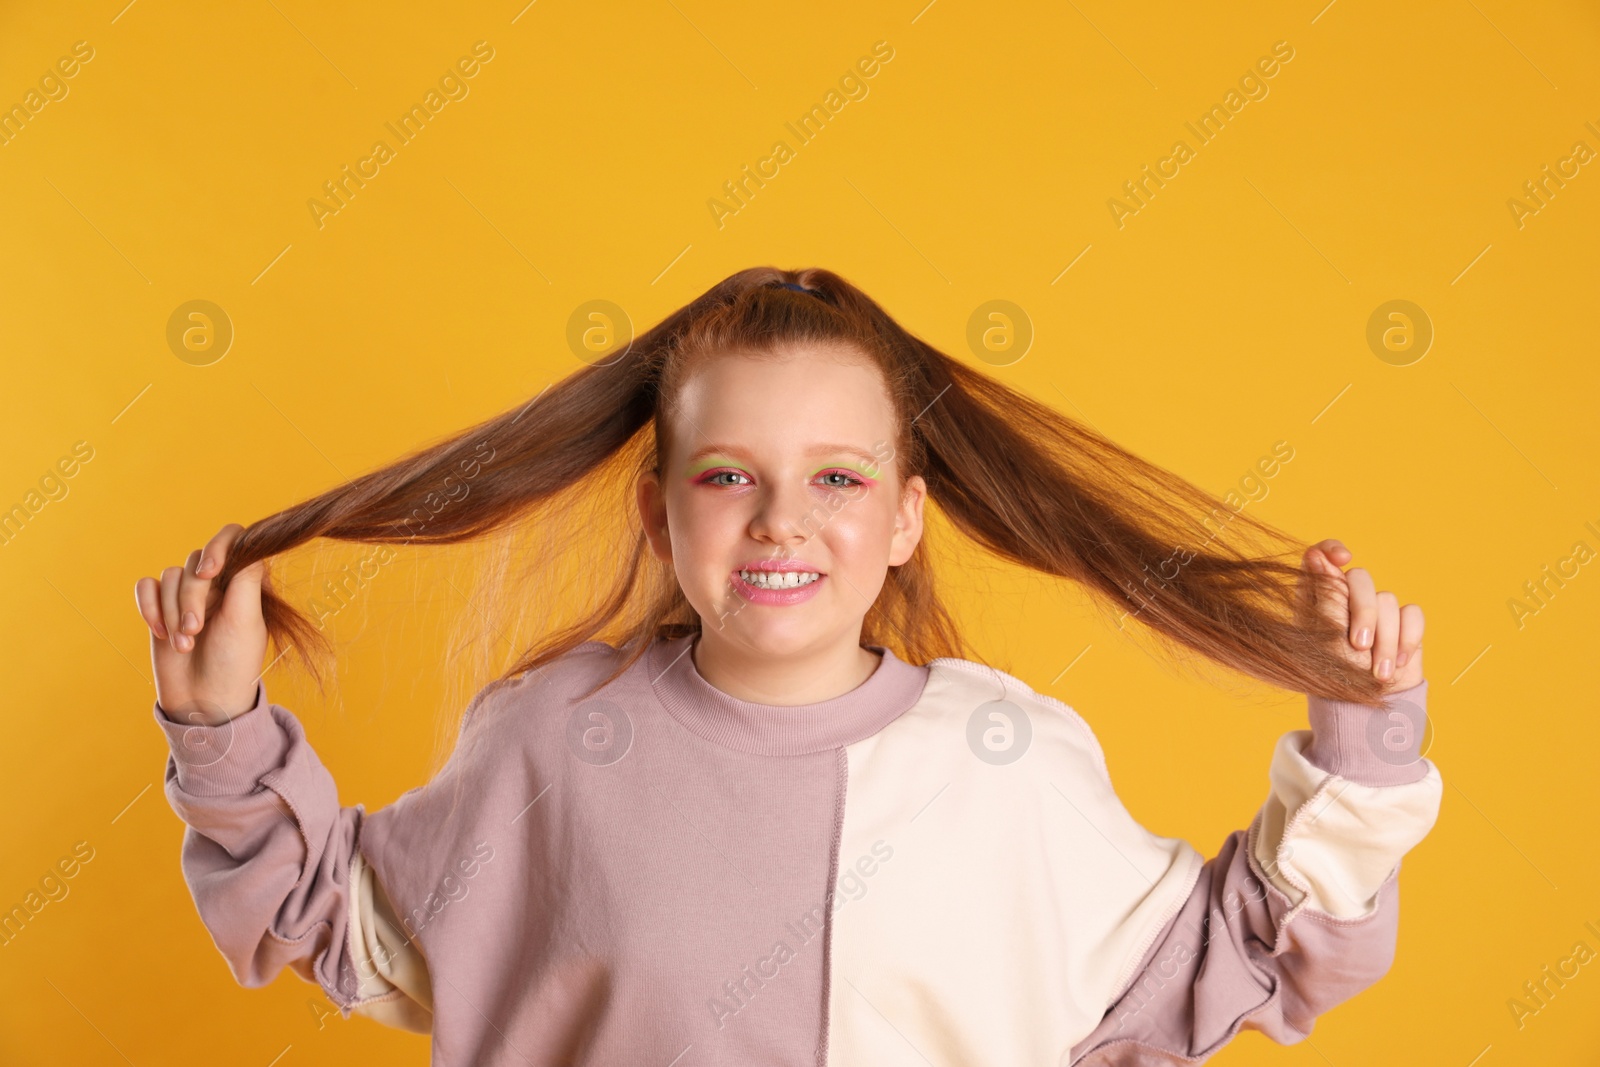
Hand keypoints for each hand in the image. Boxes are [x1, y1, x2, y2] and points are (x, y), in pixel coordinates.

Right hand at [133, 524, 267, 725]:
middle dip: (191, 598)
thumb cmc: (233, 663)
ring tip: (184, 643)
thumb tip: (248, 541)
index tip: (209, 573)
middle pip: (195, 561)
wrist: (205, 701)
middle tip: (195, 630)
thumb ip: (246, 579)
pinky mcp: (161, 608)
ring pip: (170, 576)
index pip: (233, 538)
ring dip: (172, 612)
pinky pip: (146, 587)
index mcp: (245, 580)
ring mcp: (188, 594)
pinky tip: (161, 633)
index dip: (218, 547)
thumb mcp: (247, 621)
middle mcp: (217, 582)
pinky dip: (150, 608)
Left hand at [1300, 538, 1424, 692]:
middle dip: (1364, 612)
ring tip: (1377, 673)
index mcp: (1315, 600)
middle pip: (1360, 578)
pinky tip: (1397, 664)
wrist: (1366, 714)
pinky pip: (1412, 613)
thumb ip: (1324, 598)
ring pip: (1388, 599)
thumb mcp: (1325, 641)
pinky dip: (1407, 639)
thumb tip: (1318, 557)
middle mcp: (1345, 600)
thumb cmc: (1335, 678)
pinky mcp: (1402, 625)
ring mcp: (1376, 612)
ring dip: (1385, 640)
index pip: (1319, 557)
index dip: (1331, 550)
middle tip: (1359, 646)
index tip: (1342, 558)